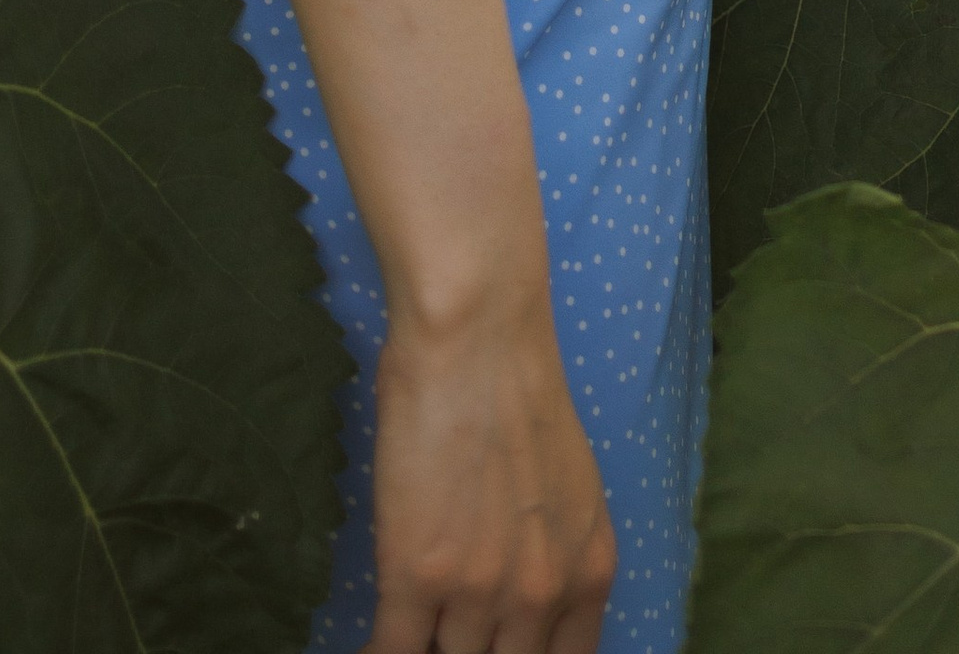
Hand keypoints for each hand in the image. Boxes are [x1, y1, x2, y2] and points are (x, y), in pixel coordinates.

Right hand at [366, 298, 616, 653]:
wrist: (476, 336)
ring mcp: (477, 592)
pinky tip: (370, 643)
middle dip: (472, 652)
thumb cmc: (518, 390)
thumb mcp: (568, 489)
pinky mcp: (414, 576)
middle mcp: (539, 595)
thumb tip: (519, 599)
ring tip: (410, 625)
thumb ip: (554, 555)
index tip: (493, 646)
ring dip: (426, 645)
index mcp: (588, 574)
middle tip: (447, 628)